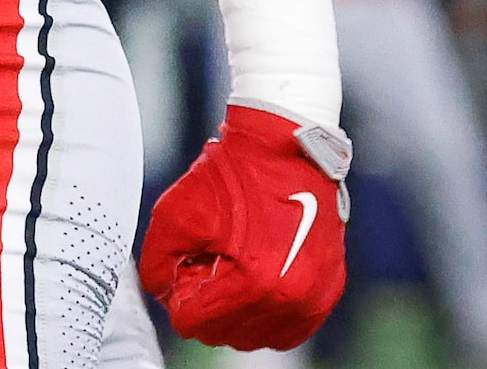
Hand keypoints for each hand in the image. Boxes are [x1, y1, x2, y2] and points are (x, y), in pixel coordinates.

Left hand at [141, 104, 351, 350]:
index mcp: (253, 283)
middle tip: (209, 261)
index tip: (187, 263)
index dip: (179, 293)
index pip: (194, 323)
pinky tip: (255, 281)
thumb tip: (165, 296)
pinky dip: (266, 313)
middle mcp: (290, 299)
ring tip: (233, 267)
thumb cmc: (231, 177)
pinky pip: (289, 329)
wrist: (284, 148)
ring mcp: (314, 298)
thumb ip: (157, 266)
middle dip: (206, 302)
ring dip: (235, 311)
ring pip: (255, 337)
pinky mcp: (329, 291)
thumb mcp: (175, 215)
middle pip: (223, 334)